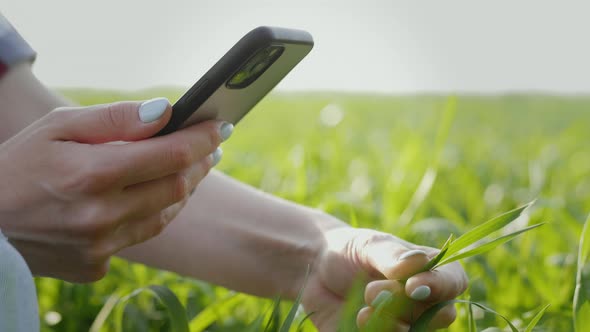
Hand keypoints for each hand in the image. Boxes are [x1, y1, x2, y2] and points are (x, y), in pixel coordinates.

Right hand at [0, 98, 228, 281]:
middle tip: (211, 146)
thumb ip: (115, 119)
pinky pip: (141, 235)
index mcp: (91, 174)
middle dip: (200, 162)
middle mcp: (100, 216)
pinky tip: (154, 195)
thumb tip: (166, 112)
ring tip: (191, 166)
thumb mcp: (57, 128)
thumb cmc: (17, 166)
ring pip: (165, 214)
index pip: (171, 154)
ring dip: (183, 187)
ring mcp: (99, 247)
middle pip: (177, 187)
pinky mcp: (94, 266)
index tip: (221, 125)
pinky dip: (154, 212)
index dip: (203, 138)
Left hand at [301, 226, 467, 330]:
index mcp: (428, 271)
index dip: (440, 286)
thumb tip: (418, 262)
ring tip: (362, 306)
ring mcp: (406, 323)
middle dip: (408, 304)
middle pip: (441, 314)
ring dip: (390, 322)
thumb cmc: (349, 250)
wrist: (315, 269)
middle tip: (372, 291)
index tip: (412, 285)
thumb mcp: (368, 245)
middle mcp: (424, 301)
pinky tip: (358, 318)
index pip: (454, 281)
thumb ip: (392, 255)